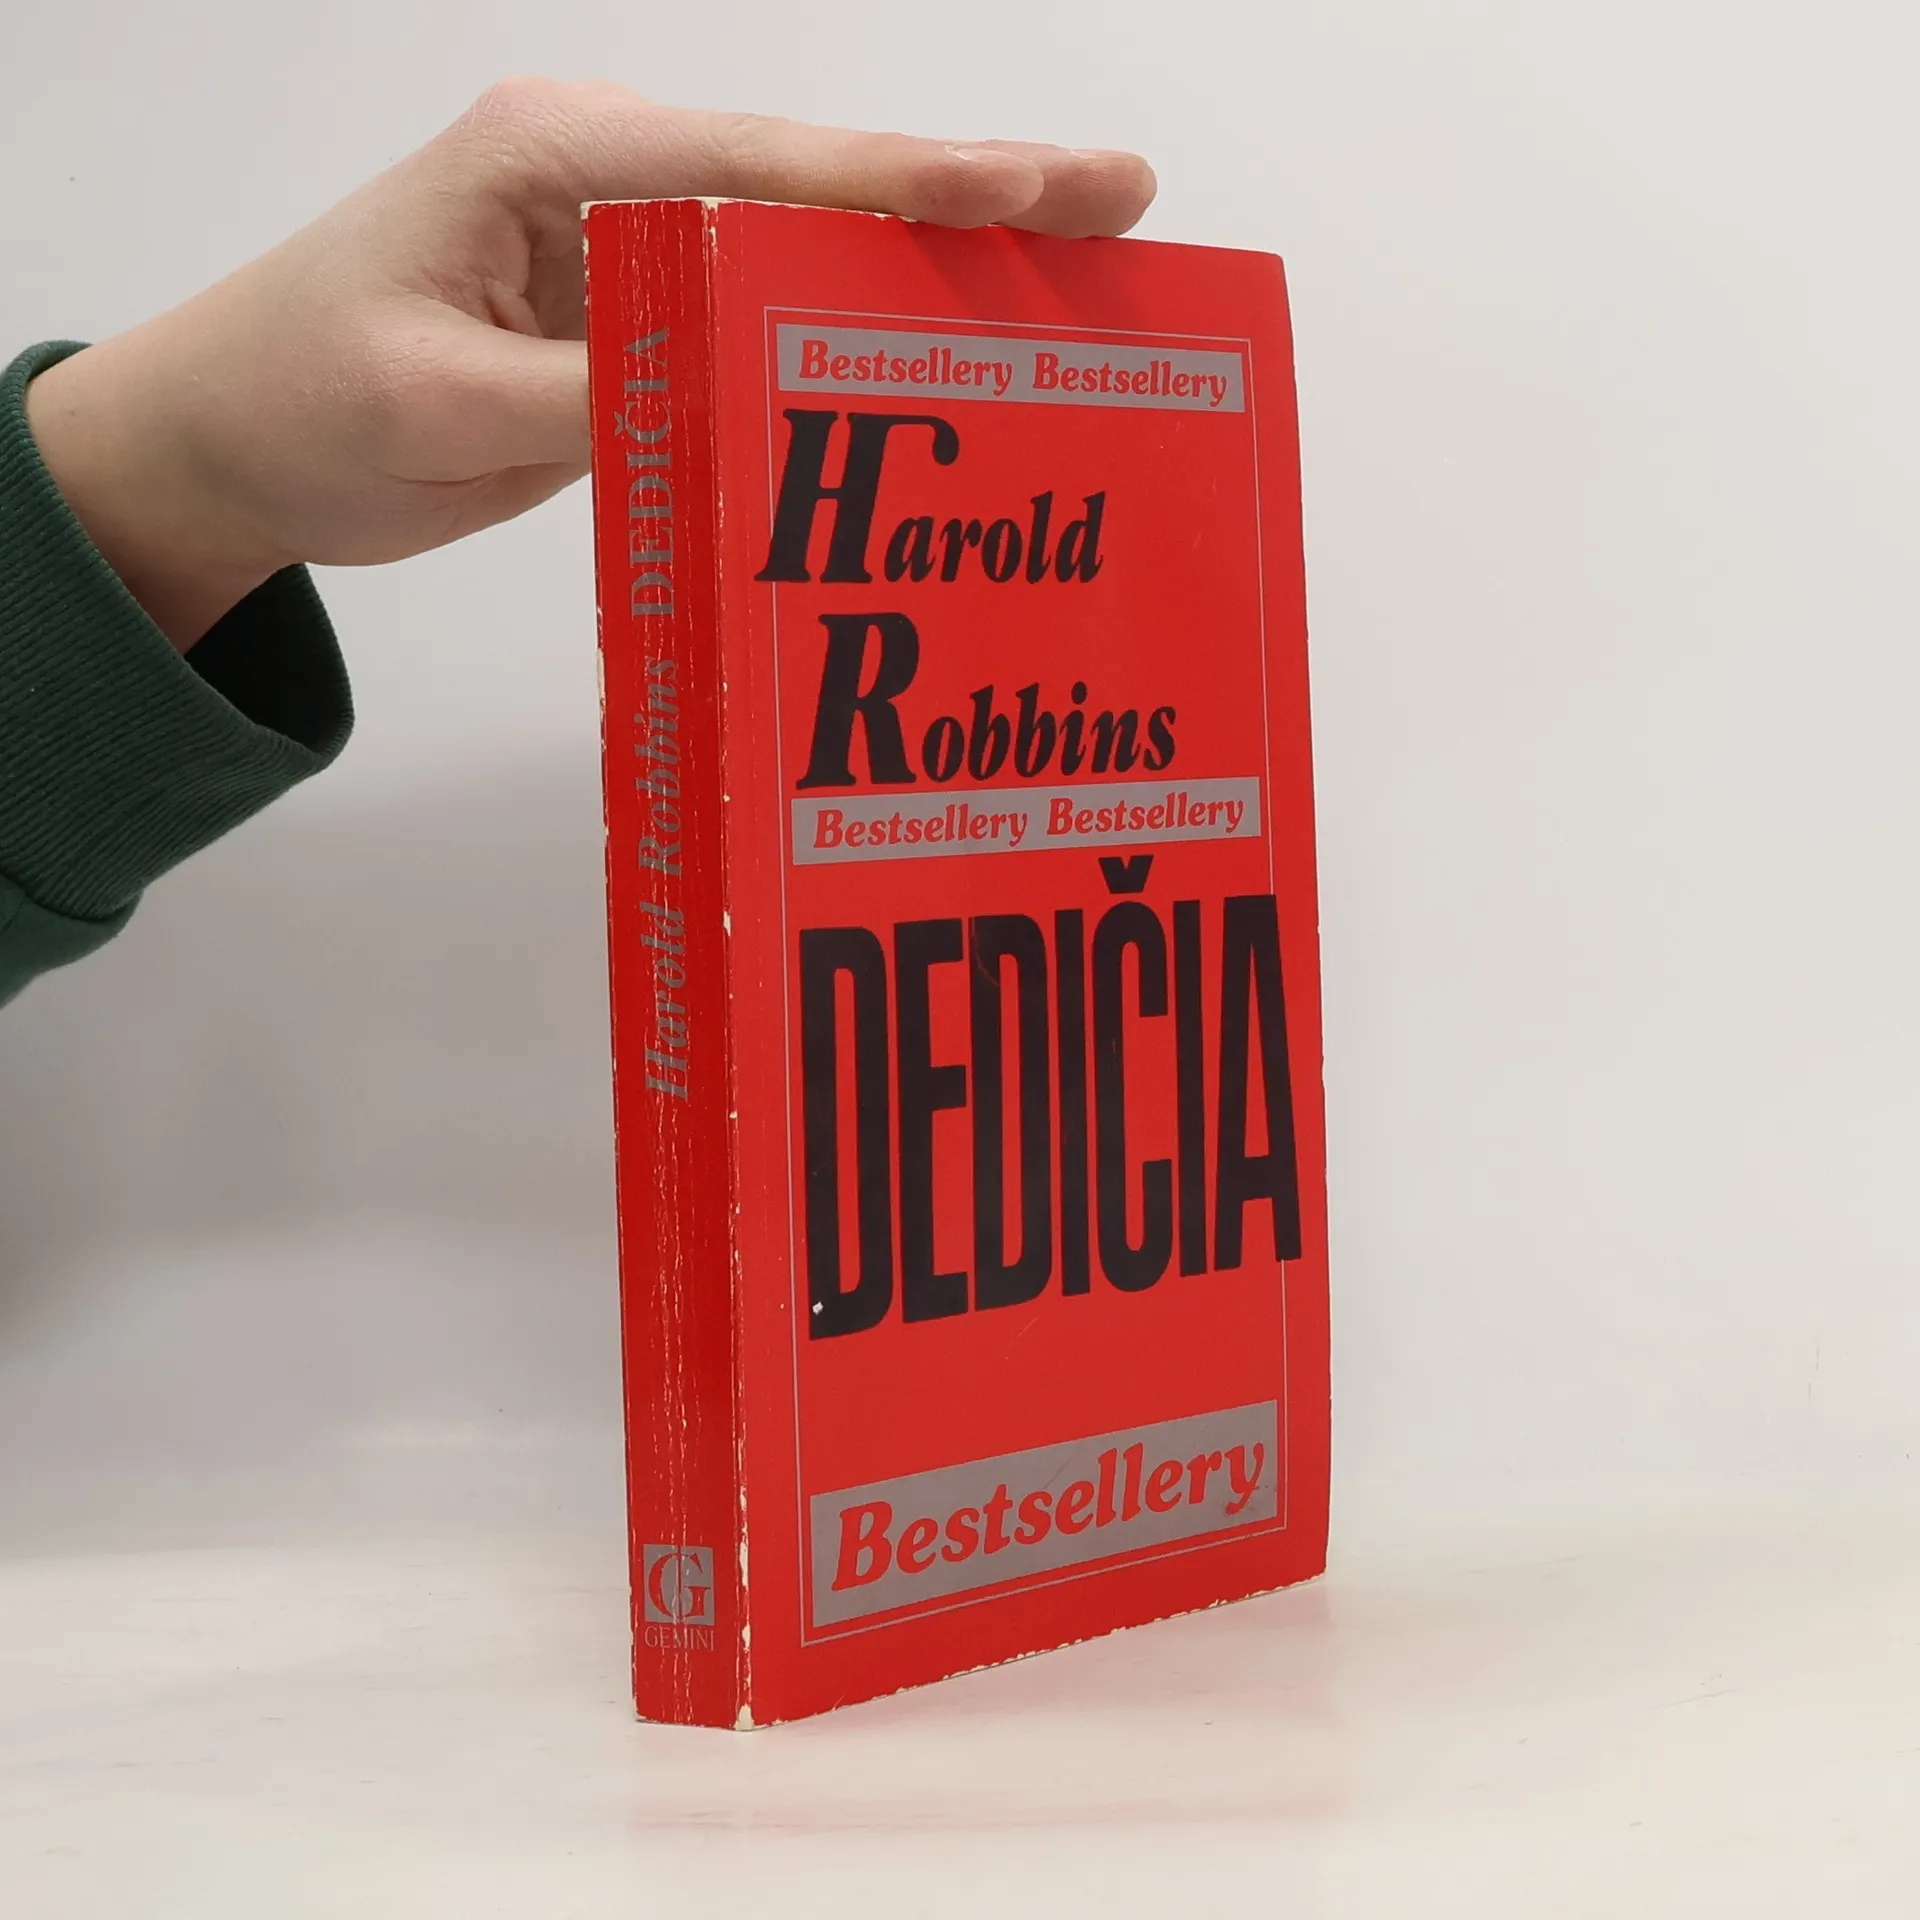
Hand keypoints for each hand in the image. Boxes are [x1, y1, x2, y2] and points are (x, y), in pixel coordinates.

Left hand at [24, 80, 1156, 650]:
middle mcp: (614, 185)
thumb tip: (752, 400)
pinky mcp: (636, 328)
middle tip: (1121, 202)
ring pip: (808, 254)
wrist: (234, 441)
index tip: (1035, 190)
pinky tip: (937, 367)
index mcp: (558, 158)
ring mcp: (633, 256)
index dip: (907, 185)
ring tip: (1066, 284)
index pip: (763, 165)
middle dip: (970, 198)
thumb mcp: (436, 403)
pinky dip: (856, 342)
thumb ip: (595, 394)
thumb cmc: (300, 396)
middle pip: (818, 187)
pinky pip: (764, 326)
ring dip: (931, 272)